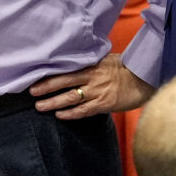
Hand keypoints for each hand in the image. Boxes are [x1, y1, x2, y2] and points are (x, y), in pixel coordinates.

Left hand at [30, 54, 154, 119]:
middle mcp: (91, 77)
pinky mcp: (104, 104)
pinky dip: (71, 113)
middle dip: (46, 88)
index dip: (49, 74)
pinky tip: (60, 115)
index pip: (65, 69)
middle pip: (63, 82)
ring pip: (70, 98)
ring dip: (54, 102)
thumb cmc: (125, 68)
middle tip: (31, 92)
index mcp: (91, 65)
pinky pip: (84, 110)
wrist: (144, 78)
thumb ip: (90, 62)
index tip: (34, 76)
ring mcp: (97, 91)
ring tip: (40, 106)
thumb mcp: (105, 60)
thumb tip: (73, 62)